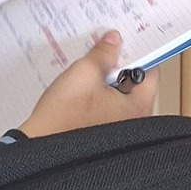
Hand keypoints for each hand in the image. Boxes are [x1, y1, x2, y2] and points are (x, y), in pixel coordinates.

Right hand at [22, 33, 157, 137]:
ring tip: (88, 70)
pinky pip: (107, 109)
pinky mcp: (104, 137)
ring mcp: (120, 133)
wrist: (40, 149)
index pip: (150, 73)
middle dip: (118, 67)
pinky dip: (99, 97)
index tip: (124, 42)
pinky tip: (81, 90)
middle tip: (103, 51)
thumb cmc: (64, 117)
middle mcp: (135, 124)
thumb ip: (103, 53)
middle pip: (135, 85)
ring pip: (119, 97)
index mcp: (138, 108)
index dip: (137, 53)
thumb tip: (114, 40)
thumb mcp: (84, 74)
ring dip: (106, 82)